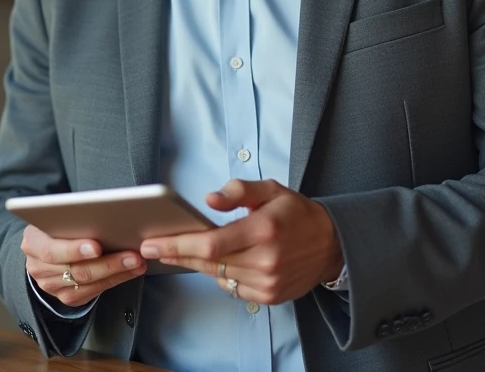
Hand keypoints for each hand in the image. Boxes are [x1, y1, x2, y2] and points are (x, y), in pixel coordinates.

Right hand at [21, 225, 146, 307]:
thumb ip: (73, 218)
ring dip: (117, 272)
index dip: (75, 249)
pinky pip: (93, 292)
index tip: (97, 246)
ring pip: (87, 282)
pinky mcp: (67, 297)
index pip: (52, 250)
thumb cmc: (58, 226)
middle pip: (75, 270)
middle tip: (133, 254)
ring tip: (138, 261)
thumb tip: (106, 214)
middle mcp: (38, 268)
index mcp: (32, 243)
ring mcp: (52, 286)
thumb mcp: (57, 217)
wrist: (46, 247)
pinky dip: (116, 280)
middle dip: (108, 262)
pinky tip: (132, 270)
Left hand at [139, 179, 343, 304]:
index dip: (178, 245)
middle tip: (153, 248)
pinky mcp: (269, 296)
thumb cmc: (297, 213)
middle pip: (208, 262)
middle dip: (177, 254)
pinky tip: (223, 260)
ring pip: (218, 275)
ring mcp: (268, 282)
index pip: (211, 243)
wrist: (331, 245)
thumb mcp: (271, 190)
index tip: (152, 243)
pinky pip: (232, 286)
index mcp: (264, 230)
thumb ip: (238, 191)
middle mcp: (265, 260)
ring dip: (199, 263)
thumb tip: (208, 200)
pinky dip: (222, 273)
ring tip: (186, 250)